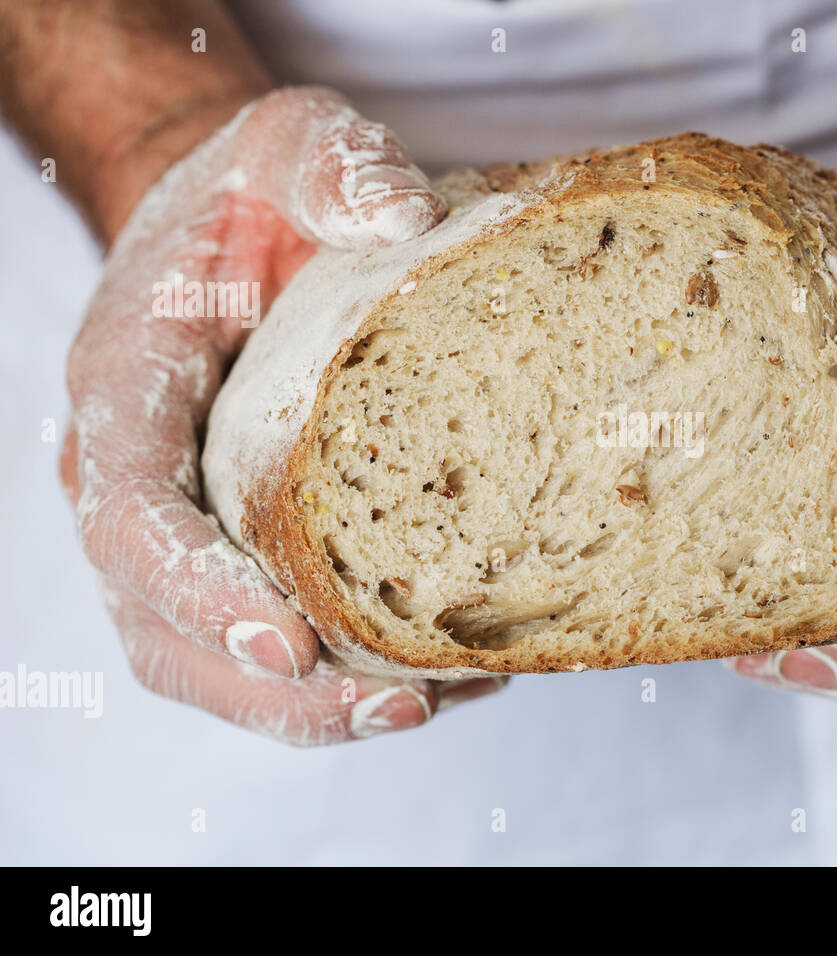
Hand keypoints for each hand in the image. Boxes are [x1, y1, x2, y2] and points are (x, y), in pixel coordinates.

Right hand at [62, 86, 502, 743]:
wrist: (240, 228)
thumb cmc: (257, 194)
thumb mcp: (291, 143)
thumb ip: (330, 164)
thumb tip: (405, 215)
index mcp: (126, 384)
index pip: (133, 511)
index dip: (197, 586)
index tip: (288, 637)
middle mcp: (134, 472)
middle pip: (162, 622)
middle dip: (268, 685)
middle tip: (390, 708)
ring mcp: (177, 521)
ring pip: (205, 655)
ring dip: (304, 706)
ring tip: (426, 708)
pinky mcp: (232, 543)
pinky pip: (258, 635)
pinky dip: (332, 676)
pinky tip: (435, 674)